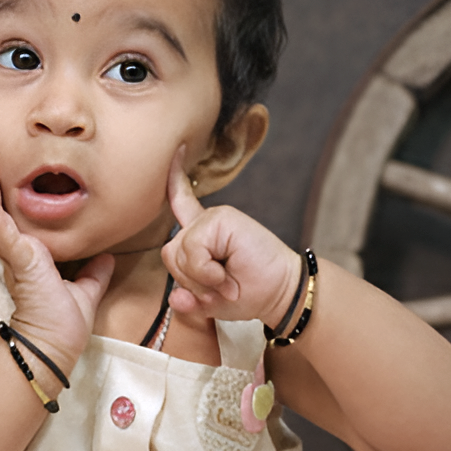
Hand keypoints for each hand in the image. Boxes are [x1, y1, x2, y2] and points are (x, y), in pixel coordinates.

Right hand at [0, 153, 110, 370]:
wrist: (54, 344)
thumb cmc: (63, 326)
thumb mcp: (84, 292)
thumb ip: (94, 274)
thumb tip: (108, 258)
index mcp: (30, 261)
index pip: (13, 226)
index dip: (7, 204)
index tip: (8, 182)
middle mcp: (16, 254)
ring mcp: (13, 254)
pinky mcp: (17, 255)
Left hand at [161, 152, 301, 329]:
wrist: (281, 293)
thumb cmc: (250, 293)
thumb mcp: (212, 301)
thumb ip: (189, 299)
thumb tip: (174, 298)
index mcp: (203, 234)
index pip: (181, 204)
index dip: (174, 180)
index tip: (178, 149)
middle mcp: (205, 222)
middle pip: (169, 253)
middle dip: (189, 279)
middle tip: (221, 286)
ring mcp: (213, 218)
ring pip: (179, 252)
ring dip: (200, 277)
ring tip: (226, 281)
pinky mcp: (222, 218)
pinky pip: (192, 247)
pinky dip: (204, 270)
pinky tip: (224, 275)